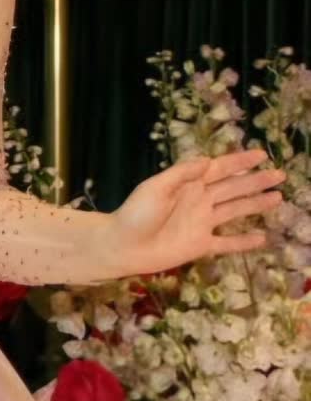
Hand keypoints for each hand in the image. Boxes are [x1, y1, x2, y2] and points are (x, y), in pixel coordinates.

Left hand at [108, 148, 285, 276]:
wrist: (121, 246)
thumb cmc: (135, 213)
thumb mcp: (156, 187)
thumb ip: (182, 174)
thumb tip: (209, 161)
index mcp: (189, 184)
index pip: (220, 169)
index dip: (240, 162)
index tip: (261, 154)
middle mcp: (200, 201)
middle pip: (234, 188)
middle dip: (256, 181)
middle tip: (280, 174)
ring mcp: (202, 224)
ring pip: (235, 211)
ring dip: (256, 205)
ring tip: (278, 198)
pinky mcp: (200, 245)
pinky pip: (227, 243)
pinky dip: (244, 242)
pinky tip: (262, 238)